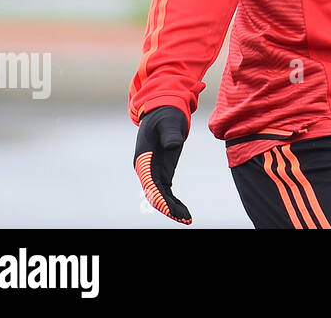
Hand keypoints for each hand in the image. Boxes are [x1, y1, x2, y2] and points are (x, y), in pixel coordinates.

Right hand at [134, 106, 192, 224]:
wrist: (163, 111)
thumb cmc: (165, 116)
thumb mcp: (169, 123)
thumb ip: (170, 134)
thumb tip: (172, 146)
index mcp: (143, 159)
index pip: (151, 183)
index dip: (161, 197)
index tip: (171, 209)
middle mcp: (145, 168)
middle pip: (154, 193)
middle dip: (168, 208)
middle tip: (184, 219)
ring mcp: (153, 171)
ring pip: (160, 195)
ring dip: (171, 208)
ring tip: (187, 219)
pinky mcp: (162, 171)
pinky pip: (166, 191)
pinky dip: (173, 201)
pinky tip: (184, 211)